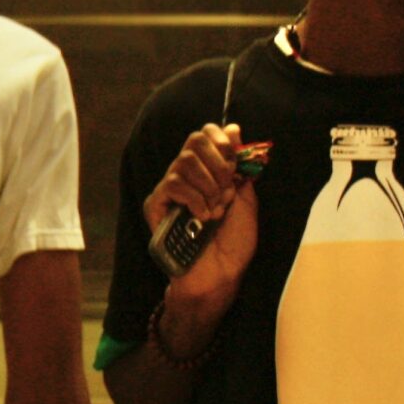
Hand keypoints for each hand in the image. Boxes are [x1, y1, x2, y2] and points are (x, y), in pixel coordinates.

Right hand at [144, 122, 258, 303]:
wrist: (220, 275)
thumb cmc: (234, 244)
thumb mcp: (246, 199)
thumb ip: (239, 165)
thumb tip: (234, 128)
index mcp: (208, 172)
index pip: (206, 134)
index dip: (222, 141)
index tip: (234, 161)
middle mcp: (187, 176)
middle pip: (195, 139)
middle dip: (218, 164)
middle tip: (227, 191)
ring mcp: (169, 189)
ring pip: (185, 161)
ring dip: (209, 186)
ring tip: (216, 211)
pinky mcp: (156, 205)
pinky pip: (173, 184)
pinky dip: (194, 198)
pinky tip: (203, 217)